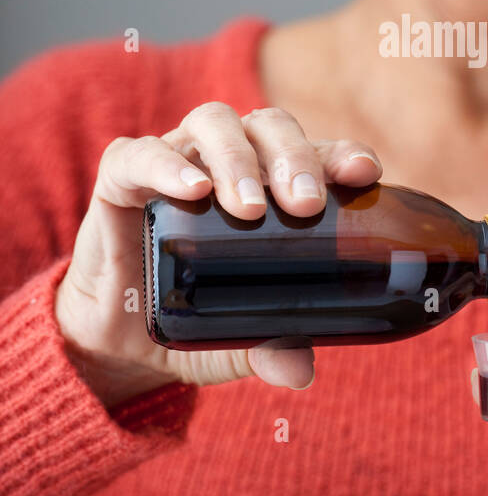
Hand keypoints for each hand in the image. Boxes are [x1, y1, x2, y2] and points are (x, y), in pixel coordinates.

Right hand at [55, 102, 382, 404]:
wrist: (117, 339)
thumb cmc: (195, 317)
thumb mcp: (240, 339)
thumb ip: (272, 348)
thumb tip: (301, 372)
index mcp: (272, 185)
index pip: (318, 153)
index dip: (343, 154)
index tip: (362, 174)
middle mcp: (230, 161)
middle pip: (269, 127)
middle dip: (294, 158)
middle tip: (305, 206)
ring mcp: (177, 161)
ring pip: (214, 124)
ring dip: (238, 159)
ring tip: (251, 208)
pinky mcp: (122, 177)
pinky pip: (141, 154)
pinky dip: (168, 165)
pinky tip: (193, 190)